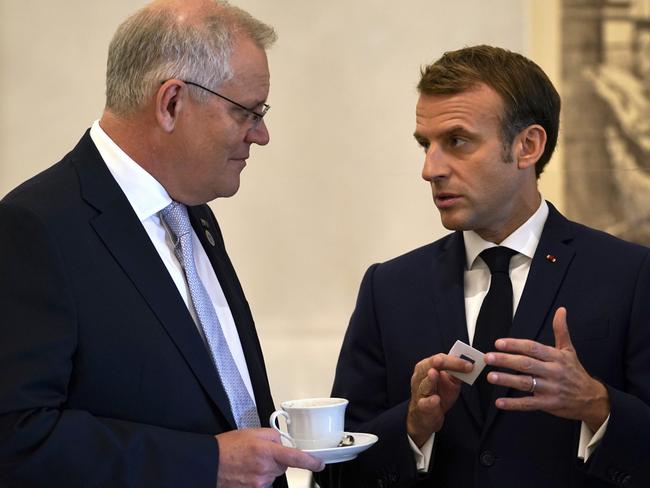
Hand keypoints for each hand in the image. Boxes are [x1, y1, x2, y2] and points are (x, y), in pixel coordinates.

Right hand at [215, 428, 324, 487]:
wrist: (210, 462)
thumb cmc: (228, 447)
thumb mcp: (252, 432)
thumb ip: (272, 436)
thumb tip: (282, 442)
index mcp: (266, 451)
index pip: (295, 457)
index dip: (310, 462)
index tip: (319, 464)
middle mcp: (265, 468)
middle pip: (283, 466)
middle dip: (277, 460)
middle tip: (260, 453)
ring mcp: (259, 482)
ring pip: (273, 475)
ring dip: (267, 469)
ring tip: (249, 462)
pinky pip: (264, 483)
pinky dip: (259, 477)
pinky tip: (247, 471)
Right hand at [407, 353, 471, 446]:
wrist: (427, 415)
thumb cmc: (438, 394)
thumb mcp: (450, 381)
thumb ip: (457, 373)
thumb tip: (469, 365)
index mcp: (427, 367)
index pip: (439, 359)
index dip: (454, 360)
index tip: (469, 364)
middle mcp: (420, 377)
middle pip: (429, 366)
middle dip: (439, 363)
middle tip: (444, 361)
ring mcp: (420, 392)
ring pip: (424, 384)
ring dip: (429, 379)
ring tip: (433, 373)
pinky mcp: (422, 407)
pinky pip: (425, 403)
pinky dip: (430, 401)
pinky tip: (435, 399)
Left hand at [485, 307, 609, 431]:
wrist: (592, 399)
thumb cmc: (575, 372)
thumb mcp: (569, 350)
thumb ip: (561, 330)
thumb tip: (561, 310)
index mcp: (556, 357)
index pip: (533, 348)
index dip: (515, 345)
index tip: (499, 343)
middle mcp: (553, 372)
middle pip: (526, 364)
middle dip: (506, 360)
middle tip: (489, 357)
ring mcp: (551, 389)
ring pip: (526, 383)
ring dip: (507, 380)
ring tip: (491, 376)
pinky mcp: (549, 404)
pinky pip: (529, 404)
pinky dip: (513, 404)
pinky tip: (500, 402)